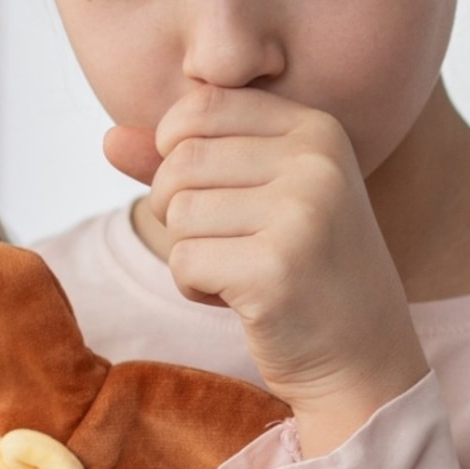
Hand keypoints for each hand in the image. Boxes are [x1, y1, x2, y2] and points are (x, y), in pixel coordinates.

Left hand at [108, 87, 428, 455]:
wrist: (364, 360)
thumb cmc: (307, 275)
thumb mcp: (257, 199)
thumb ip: (186, 161)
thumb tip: (106, 140)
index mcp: (317, 129)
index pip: (200, 108)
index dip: (179, 157)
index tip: (221, 200)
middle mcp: (315, 161)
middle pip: (181, 161)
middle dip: (181, 213)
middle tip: (232, 247)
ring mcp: (302, 213)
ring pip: (178, 212)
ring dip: (191, 254)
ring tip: (243, 274)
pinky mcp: (276, 269)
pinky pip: (182, 260)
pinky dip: (195, 288)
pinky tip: (243, 301)